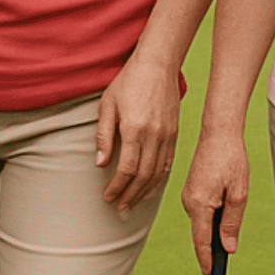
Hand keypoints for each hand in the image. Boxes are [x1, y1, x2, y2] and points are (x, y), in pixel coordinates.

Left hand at [96, 54, 182, 217]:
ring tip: (133, 204)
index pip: (127, 169)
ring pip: (158, 173)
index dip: (117, 187)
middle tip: (120, 209)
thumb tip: (100, 164)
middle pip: (143, 176)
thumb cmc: (128, 82)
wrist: (158, 65)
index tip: (108, 197)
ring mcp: (167, 136)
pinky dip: (159, 180)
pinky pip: (168, 163)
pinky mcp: (174, 134)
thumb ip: (104, 135)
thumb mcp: (108, 105)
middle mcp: (154, 136)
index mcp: (135, 129)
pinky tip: (151, 188)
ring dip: (145, 192)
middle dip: (130, 196)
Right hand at [179, 120, 248, 274]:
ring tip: (233, 208)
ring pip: (202, 222)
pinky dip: (212, 215)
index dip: (207, 261)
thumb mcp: (238, 194)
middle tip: (226, 258)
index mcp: (199, 205)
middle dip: (214, 246)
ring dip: (215, 226)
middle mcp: (189, 202)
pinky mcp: (191, 190)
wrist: (218, 133)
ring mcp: (188, 196)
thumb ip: (232, 223)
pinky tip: (225, 202)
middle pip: (201, 234)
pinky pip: (201, 211)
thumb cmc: (231, 160)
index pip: (202, 242)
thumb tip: (228, 248)